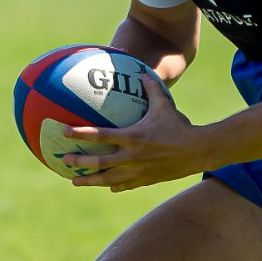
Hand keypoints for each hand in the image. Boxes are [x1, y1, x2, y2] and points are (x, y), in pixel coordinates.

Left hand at [62, 74, 208, 191]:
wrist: (199, 151)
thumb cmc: (180, 126)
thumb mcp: (165, 105)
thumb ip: (151, 89)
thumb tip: (142, 74)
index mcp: (133, 137)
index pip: (100, 135)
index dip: (80, 133)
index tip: (63, 132)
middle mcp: (132, 157)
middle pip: (99, 162)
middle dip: (79, 162)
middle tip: (63, 160)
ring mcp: (138, 171)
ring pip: (108, 179)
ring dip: (90, 180)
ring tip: (75, 181)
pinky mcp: (146, 180)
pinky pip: (126, 185)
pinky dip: (114, 185)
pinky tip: (108, 186)